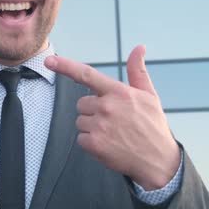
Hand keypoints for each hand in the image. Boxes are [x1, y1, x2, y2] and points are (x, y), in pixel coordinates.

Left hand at [44, 45, 179, 189]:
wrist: (159, 161)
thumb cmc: (152, 126)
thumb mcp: (149, 95)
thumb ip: (138, 71)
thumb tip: (139, 47)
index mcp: (119, 92)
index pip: (87, 74)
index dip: (65, 66)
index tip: (49, 60)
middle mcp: (107, 107)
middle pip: (82, 103)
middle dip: (93, 111)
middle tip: (114, 121)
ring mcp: (100, 125)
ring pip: (80, 121)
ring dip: (92, 127)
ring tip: (114, 133)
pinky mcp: (94, 143)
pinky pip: (81, 138)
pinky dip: (91, 143)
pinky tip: (109, 144)